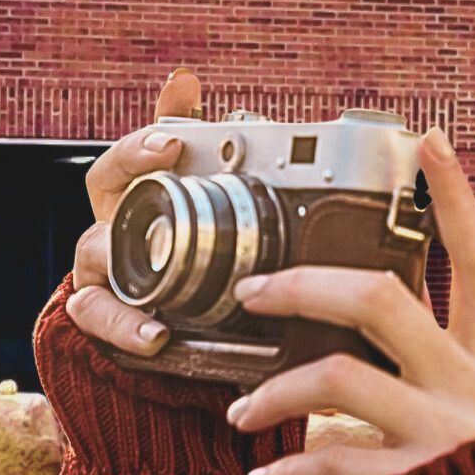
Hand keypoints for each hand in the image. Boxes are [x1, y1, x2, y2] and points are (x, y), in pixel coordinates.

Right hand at [31, 65, 322, 474]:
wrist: (183, 378)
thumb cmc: (230, 301)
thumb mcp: (273, 256)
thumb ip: (302, 215)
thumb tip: (380, 167)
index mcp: (165, 200)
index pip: (155, 142)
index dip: (164, 116)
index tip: (189, 96)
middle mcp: (129, 226)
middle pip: (109, 180)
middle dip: (132, 160)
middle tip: (168, 151)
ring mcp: (108, 271)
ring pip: (94, 247)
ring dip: (127, 250)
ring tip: (164, 250)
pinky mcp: (101, 322)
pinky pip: (96, 317)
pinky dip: (123, 324)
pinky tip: (157, 335)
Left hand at [225, 126, 474, 474]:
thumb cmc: (469, 460)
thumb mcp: (466, 394)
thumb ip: (426, 348)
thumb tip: (351, 294)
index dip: (454, 198)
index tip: (423, 138)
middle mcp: (468, 383)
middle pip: (383, 303)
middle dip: (306, 287)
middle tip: (254, 291)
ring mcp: (441, 432)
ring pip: (340, 381)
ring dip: (276, 394)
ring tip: (240, 411)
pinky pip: (335, 461)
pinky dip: (291, 470)